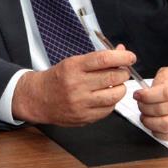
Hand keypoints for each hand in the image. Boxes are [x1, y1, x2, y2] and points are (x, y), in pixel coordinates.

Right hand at [12, 49, 132, 125]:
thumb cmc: (57, 78)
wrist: (38, 99)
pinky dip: (112, 102)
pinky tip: (105, 97)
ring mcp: (80, 103)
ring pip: (114, 95)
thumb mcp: (74, 62)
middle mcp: (76, 85)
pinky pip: (108, 109)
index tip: (130, 57)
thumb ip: (98, 57)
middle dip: (124, 73)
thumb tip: (121, 50)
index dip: (122, 57)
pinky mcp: (84, 117)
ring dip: (120, 88)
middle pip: (113, 78)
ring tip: (116, 85)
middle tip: (123, 71)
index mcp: (73, 67)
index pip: (104, 59)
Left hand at [133, 66, 167, 139]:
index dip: (147, 96)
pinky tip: (154, 124)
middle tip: (140, 104)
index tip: (138, 95)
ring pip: (165, 125)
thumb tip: (147, 91)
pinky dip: (157, 132)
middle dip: (144, 108)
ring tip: (145, 116)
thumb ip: (159, 78)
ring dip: (149, 122)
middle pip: (161, 109)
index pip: (164, 93)